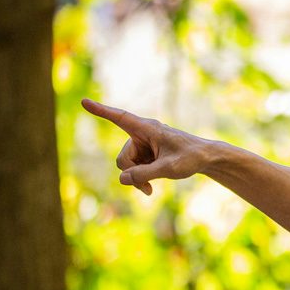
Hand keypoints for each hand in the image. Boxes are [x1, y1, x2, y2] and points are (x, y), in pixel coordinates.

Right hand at [81, 99, 213, 195]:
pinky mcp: (145, 154)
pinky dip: (139, 178)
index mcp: (148, 129)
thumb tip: (121, 179)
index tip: (84, 101)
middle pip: (122, 158)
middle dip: (131, 174)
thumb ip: (145, 173)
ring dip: (136, 178)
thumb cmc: (191, 158)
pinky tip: (150, 188)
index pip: (120, 118)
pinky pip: (133, 169)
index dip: (101, 111)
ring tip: (150, 188)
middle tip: (146, 188)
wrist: (205, 159)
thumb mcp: (169, 168)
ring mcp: (143, 145)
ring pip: (126, 166)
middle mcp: (142, 134)